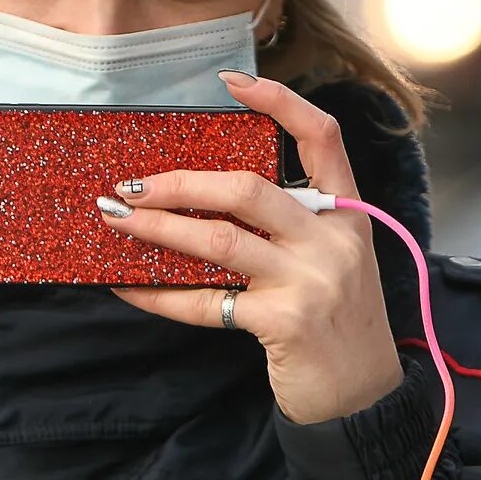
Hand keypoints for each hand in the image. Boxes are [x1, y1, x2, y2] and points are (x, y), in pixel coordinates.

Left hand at [94, 70, 403, 424]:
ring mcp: (311, 281)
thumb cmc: (336, 323)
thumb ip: (292, 226)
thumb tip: (205, 196)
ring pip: (219, 239)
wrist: (365, 399)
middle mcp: (333, 240)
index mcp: (348, 213)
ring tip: (115, 219)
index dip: (281, 102)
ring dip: (157, 228)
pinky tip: (127, 287)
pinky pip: (206, 301)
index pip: (323, 137)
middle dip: (178, 182)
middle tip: (129, 185)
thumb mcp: (332, 261)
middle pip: (246, 188)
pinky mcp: (285, 323)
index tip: (234, 80)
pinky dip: (159, 295)